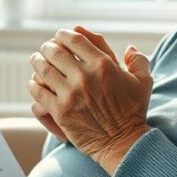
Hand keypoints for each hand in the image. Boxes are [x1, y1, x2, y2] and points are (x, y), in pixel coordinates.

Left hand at [28, 26, 152, 173]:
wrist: (124, 143)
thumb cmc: (134, 112)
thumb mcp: (143, 82)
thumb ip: (138, 61)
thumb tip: (130, 48)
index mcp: (103, 65)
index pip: (74, 39)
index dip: (63, 34)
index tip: (60, 35)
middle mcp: (85, 77)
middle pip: (55, 52)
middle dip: (48, 47)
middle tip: (46, 48)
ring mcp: (71, 94)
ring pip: (43, 69)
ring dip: (37, 61)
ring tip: (37, 60)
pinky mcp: (60, 112)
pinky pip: (39, 92)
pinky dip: (33, 84)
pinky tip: (35, 82)